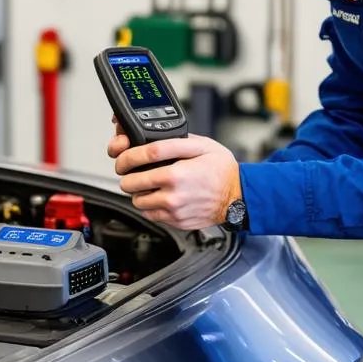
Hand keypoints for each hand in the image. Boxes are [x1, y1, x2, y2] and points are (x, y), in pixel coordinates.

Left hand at [111, 130, 241, 230]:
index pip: (138, 160)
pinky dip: (151, 206)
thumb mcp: (202, 145)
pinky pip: (150, 215)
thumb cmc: (222, 170)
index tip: (124, 158)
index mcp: (176, 172)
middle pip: (131, 184)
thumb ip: (174, 141)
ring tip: (150, 184)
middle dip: (130, 175)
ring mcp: (173, 210)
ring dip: (139, 192)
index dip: (125, 157)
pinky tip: (161, 196)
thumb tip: (152, 139)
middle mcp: (172, 193)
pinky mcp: (175, 221)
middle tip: (135, 171)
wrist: (238, 197)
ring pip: (138, 202)